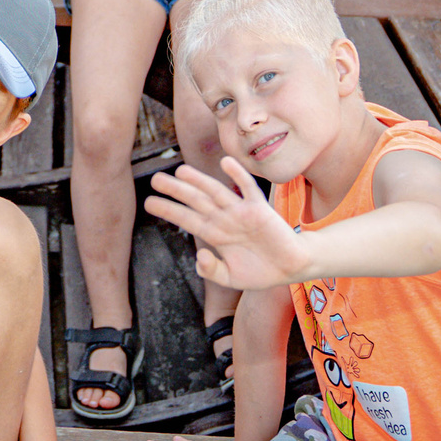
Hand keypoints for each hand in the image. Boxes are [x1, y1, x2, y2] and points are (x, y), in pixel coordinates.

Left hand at [144, 160, 310, 290]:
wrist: (292, 268)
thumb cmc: (261, 271)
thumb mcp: (231, 278)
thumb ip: (212, 270)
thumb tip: (198, 256)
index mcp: (215, 235)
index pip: (187, 218)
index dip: (168, 210)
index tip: (149, 202)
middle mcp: (225, 219)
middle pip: (196, 201)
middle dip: (176, 190)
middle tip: (155, 179)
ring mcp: (242, 212)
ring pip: (216, 192)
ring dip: (200, 181)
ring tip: (181, 170)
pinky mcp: (260, 209)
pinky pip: (248, 189)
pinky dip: (238, 175)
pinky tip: (225, 163)